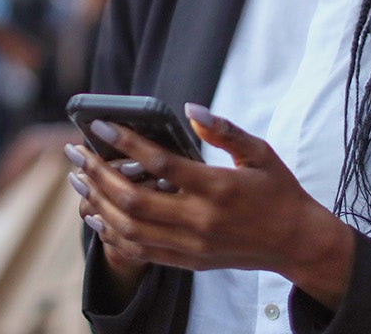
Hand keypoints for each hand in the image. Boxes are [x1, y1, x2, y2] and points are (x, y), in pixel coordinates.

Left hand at [69, 104, 356, 306]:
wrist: (295, 242)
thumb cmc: (278, 191)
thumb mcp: (260, 153)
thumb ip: (224, 131)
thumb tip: (190, 110)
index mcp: (218, 188)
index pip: (161, 163)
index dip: (126, 143)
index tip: (99, 126)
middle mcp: (200, 220)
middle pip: (134, 198)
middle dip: (97, 173)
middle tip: (75, 152)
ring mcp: (191, 244)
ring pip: (129, 227)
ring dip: (97, 202)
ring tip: (78, 179)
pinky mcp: (188, 261)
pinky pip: (140, 251)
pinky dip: (111, 233)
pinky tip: (95, 214)